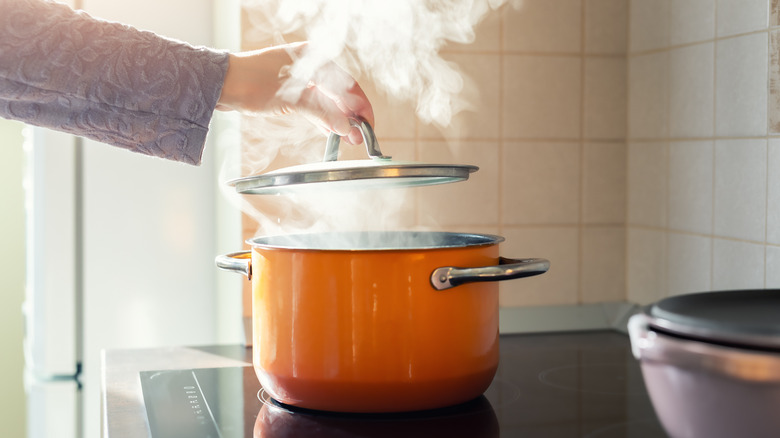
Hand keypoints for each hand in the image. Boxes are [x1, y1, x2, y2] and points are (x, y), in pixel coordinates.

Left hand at [216, 42, 373, 144]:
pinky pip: (313, 105)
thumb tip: (346, 128)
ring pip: (327, 101)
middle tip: (359, 137)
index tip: (368, 125)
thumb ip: (323, 113)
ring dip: (337, 119)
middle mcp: (309, 65)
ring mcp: (299, 78)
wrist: (220, 84)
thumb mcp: (293, 99)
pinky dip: (323, 118)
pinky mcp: (289, 91)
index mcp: (314, 58)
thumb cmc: (251, 82)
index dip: (360, 107)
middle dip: (350, 116)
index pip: (348, 84)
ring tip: (348, 138)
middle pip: (339, 93)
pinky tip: (331, 131)